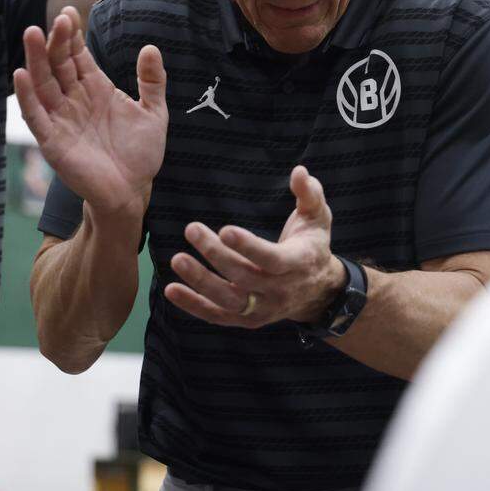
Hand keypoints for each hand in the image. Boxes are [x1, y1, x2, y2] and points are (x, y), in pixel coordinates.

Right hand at [13, 6, 167, 214]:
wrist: (133, 191)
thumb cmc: (140, 154)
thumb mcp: (154, 113)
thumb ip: (152, 81)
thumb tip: (150, 47)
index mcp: (95, 89)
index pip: (78, 56)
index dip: (73, 35)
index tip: (70, 13)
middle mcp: (74, 100)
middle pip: (59, 64)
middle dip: (57, 41)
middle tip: (58, 20)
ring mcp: (61, 119)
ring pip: (43, 83)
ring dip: (36, 60)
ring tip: (31, 34)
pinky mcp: (52, 141)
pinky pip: (36, 115)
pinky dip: (26, 96)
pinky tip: (21, 75)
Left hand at [164, 166, 345, 327]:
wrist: (317, 291)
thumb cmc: (312, 244)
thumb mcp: (318, 217)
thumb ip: (309, 193)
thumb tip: (299, 171)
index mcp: (298, 264)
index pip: (271, 259)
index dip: (248, 246)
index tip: (224, 230)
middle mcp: (280, 291)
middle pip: (244, 276)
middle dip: (216, 254)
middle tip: (192, 229)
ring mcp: (262, 309)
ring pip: (229, 300)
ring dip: (201, 281)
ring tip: (177, 259)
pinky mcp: (246, 319)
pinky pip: (217, 316)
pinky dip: (194, 305)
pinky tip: (171, 289)